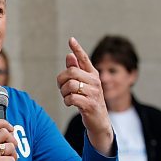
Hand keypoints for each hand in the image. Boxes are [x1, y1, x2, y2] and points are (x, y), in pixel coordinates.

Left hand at [56, 37, 113, 155]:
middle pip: (71, 71)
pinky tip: (69, 103)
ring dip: (63, 92)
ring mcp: (93, 93)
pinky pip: (71, 98)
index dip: (77, 49)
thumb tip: (69, 55)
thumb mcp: (82, 85)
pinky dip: (67, 101)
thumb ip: (76, 70)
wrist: (99, 121)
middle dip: (61, 80)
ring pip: (70, 85)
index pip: (84, 59)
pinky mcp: (90, 104)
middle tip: (62, 88)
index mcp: (93, 74)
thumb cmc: (88, 100)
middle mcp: (95, 81)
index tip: (71, 39)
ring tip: (66, 97)